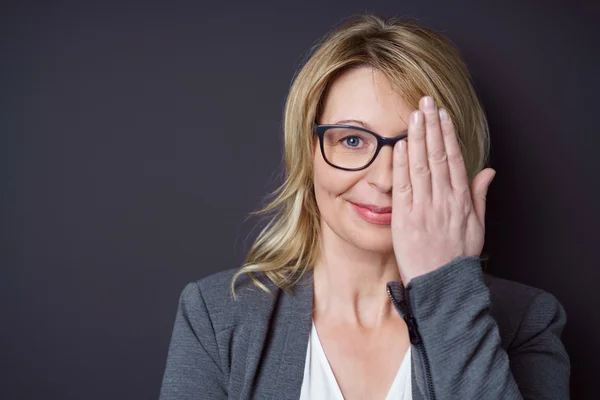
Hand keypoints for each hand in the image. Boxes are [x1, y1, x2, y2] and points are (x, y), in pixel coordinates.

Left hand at [391, 96, 495, 284]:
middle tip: (426, 102)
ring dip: (416, 138)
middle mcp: (443, 199)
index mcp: (461, 200)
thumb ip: (480, 196)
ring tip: (413, 115)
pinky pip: (404, 185)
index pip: (453, 159)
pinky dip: (402, 163)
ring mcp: (424, 207)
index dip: (447, 134)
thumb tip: (487, 170)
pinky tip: (399, 145)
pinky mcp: (405, 217)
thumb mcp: (478, 226)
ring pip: (420, 165)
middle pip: (437, 156)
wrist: (442, 285)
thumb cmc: (458, 257)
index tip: (442, 115)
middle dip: (431, 126)